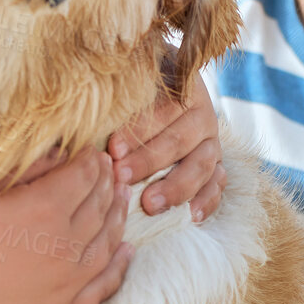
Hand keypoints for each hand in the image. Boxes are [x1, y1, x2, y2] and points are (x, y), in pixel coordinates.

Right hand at [0, 147, 133, 303]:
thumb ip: (34, 167)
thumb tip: (66, 153)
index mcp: (47, 207)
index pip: (87, 175)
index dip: (92, 160)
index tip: (91, 152)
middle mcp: (64, 245)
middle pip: (101, 205)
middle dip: (108, 183)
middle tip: (110, 170)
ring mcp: (65, 281)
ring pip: (107, 243)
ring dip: (118, 217)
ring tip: (121, 200)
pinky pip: (102, 286)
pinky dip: (118, 266)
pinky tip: (126, 250)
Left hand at [107, 48, 224, 222]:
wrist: (174, 93)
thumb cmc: (140, 93)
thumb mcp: (132, 87)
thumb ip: (116, 102)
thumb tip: (85, 119)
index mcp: (184, 91)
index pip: (163, 109)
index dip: (138, 130)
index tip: (113, 149)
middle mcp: (203, 116)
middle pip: (180, 140)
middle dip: (149, 162)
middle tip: (122, 177)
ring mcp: (212, 142)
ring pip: (201, 166)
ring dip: (175, 187)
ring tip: (150, 205)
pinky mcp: (217, 165)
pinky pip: (217, 184)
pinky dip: (207, 201)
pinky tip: (191, 216)